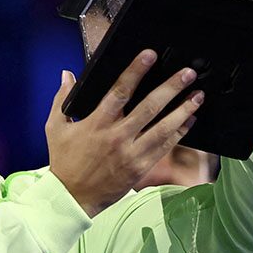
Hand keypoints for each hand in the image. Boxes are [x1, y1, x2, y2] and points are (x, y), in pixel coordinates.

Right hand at [45, 49, 204, 217]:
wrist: (73, 197)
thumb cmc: (64, 161)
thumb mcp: (55, 127)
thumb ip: (62, 99)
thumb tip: (67, 75)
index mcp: (96, 123)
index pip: (119, 92)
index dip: (135, 71)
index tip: (149, 55)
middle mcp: (117, 137)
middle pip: (149, 107)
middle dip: (170, 88)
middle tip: (187, 73)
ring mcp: (131, 153)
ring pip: (162, 128)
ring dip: (182, 110)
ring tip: (197, 95)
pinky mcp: (140, 168)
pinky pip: (164, 147)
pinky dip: (179, 133)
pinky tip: (190, 120)